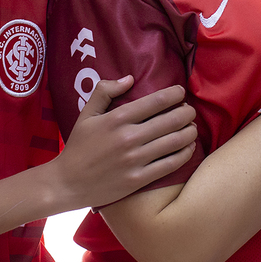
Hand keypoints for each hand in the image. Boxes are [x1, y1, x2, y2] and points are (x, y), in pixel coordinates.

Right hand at [53, 77, 197, 208]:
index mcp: (117, 118)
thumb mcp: (86, 114)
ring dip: (190, 132)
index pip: (156, 101)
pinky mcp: (138, 179)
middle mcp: (128, 137)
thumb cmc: (78, 146)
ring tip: (192, 128)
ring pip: (175, 142)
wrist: (67, 183)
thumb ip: (104, 91)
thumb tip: (130, 78)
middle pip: (171, 120)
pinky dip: (185, 154)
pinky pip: (170, 165)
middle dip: (187, 112)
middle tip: (190, 111)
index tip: (181, 92)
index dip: (175, 94)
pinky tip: (189, 148)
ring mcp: (135, 160)